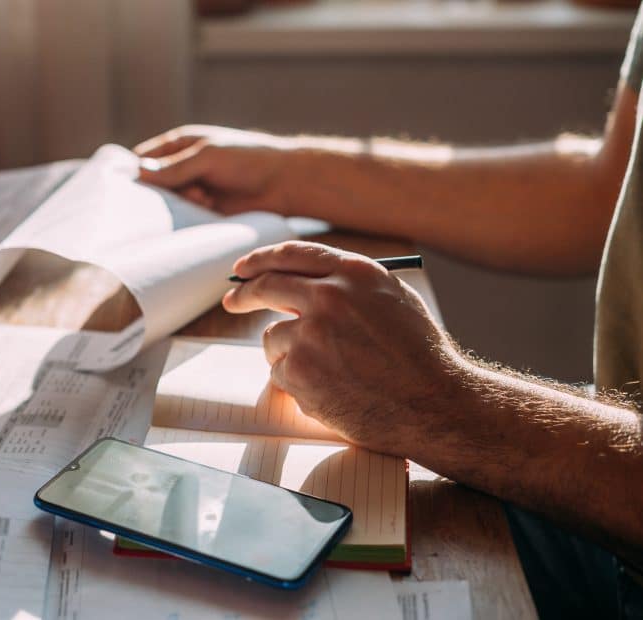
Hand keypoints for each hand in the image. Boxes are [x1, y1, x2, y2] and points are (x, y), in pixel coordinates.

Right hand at [134, 124, 302, 215]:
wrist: (284, 183)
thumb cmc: (248, 160)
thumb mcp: (207, 157)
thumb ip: (174, 167)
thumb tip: (139, 172)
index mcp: (180, 145)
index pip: (144, 158)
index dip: (131, 171)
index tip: (119, 188)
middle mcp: (183, 168)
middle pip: (153, 184)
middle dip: (152, 195)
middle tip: (152, 203)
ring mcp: (193, 190)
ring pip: (169, 204)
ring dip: (174, 207)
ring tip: (191, 203)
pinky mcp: (204, 212)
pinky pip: (186, 218)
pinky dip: (186, 219)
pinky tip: (195, 216)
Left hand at [222, 241, 465, 453]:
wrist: (435, 405)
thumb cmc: (419, 355)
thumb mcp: (392, 299)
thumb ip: (346, 284)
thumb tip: (298, 282)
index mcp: (353, 272)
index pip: (292, 255)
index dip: (261, 259)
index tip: (243, 269)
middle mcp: (329, 297)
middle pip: (266, 286)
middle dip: (243, 294)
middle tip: (232, 301)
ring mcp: (311, 334)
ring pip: (273, 336)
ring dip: (288, 352)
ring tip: (330, 370)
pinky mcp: (300, 371)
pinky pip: (280, 372)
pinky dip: (297, 382)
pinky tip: (332, 389)